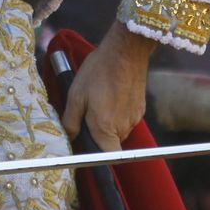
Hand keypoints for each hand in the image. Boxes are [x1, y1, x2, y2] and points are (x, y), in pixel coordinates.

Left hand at [61, 21, 151, 151]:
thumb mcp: (76, 95)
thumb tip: (69, 137)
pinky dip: (116, 112)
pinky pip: (125, 119)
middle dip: (97, 134)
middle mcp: (123, 127)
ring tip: (98, 100)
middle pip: (109, 143)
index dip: (97, 158)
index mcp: (105, 127)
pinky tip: (110, 94)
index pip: (108, 158)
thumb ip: (71, 121)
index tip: (88, 150)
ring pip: (117, 130)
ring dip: (107, 122)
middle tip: (86, 113)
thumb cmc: (98, 71)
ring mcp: (134, 118)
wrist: (125, 51)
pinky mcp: (140, 108)